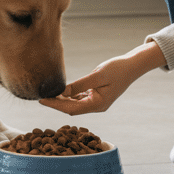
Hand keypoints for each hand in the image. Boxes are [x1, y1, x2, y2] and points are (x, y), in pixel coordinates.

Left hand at [40, 42, 166, 115]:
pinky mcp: (97, 96)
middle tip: (40, 96)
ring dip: (62, 100)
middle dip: (56, 103)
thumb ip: (79, 84)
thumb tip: (62, 92)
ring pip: (75, 104)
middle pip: (71, 108)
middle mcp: (97, 106)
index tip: (42, 100)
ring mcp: (97, 102)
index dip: (55, 105)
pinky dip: (70, 96)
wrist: (132, 66)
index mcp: (98, 104)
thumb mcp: (97, 75)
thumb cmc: (117, 69)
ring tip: (47, 93)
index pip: (71, 108)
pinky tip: (61, 91)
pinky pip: (80, 98)